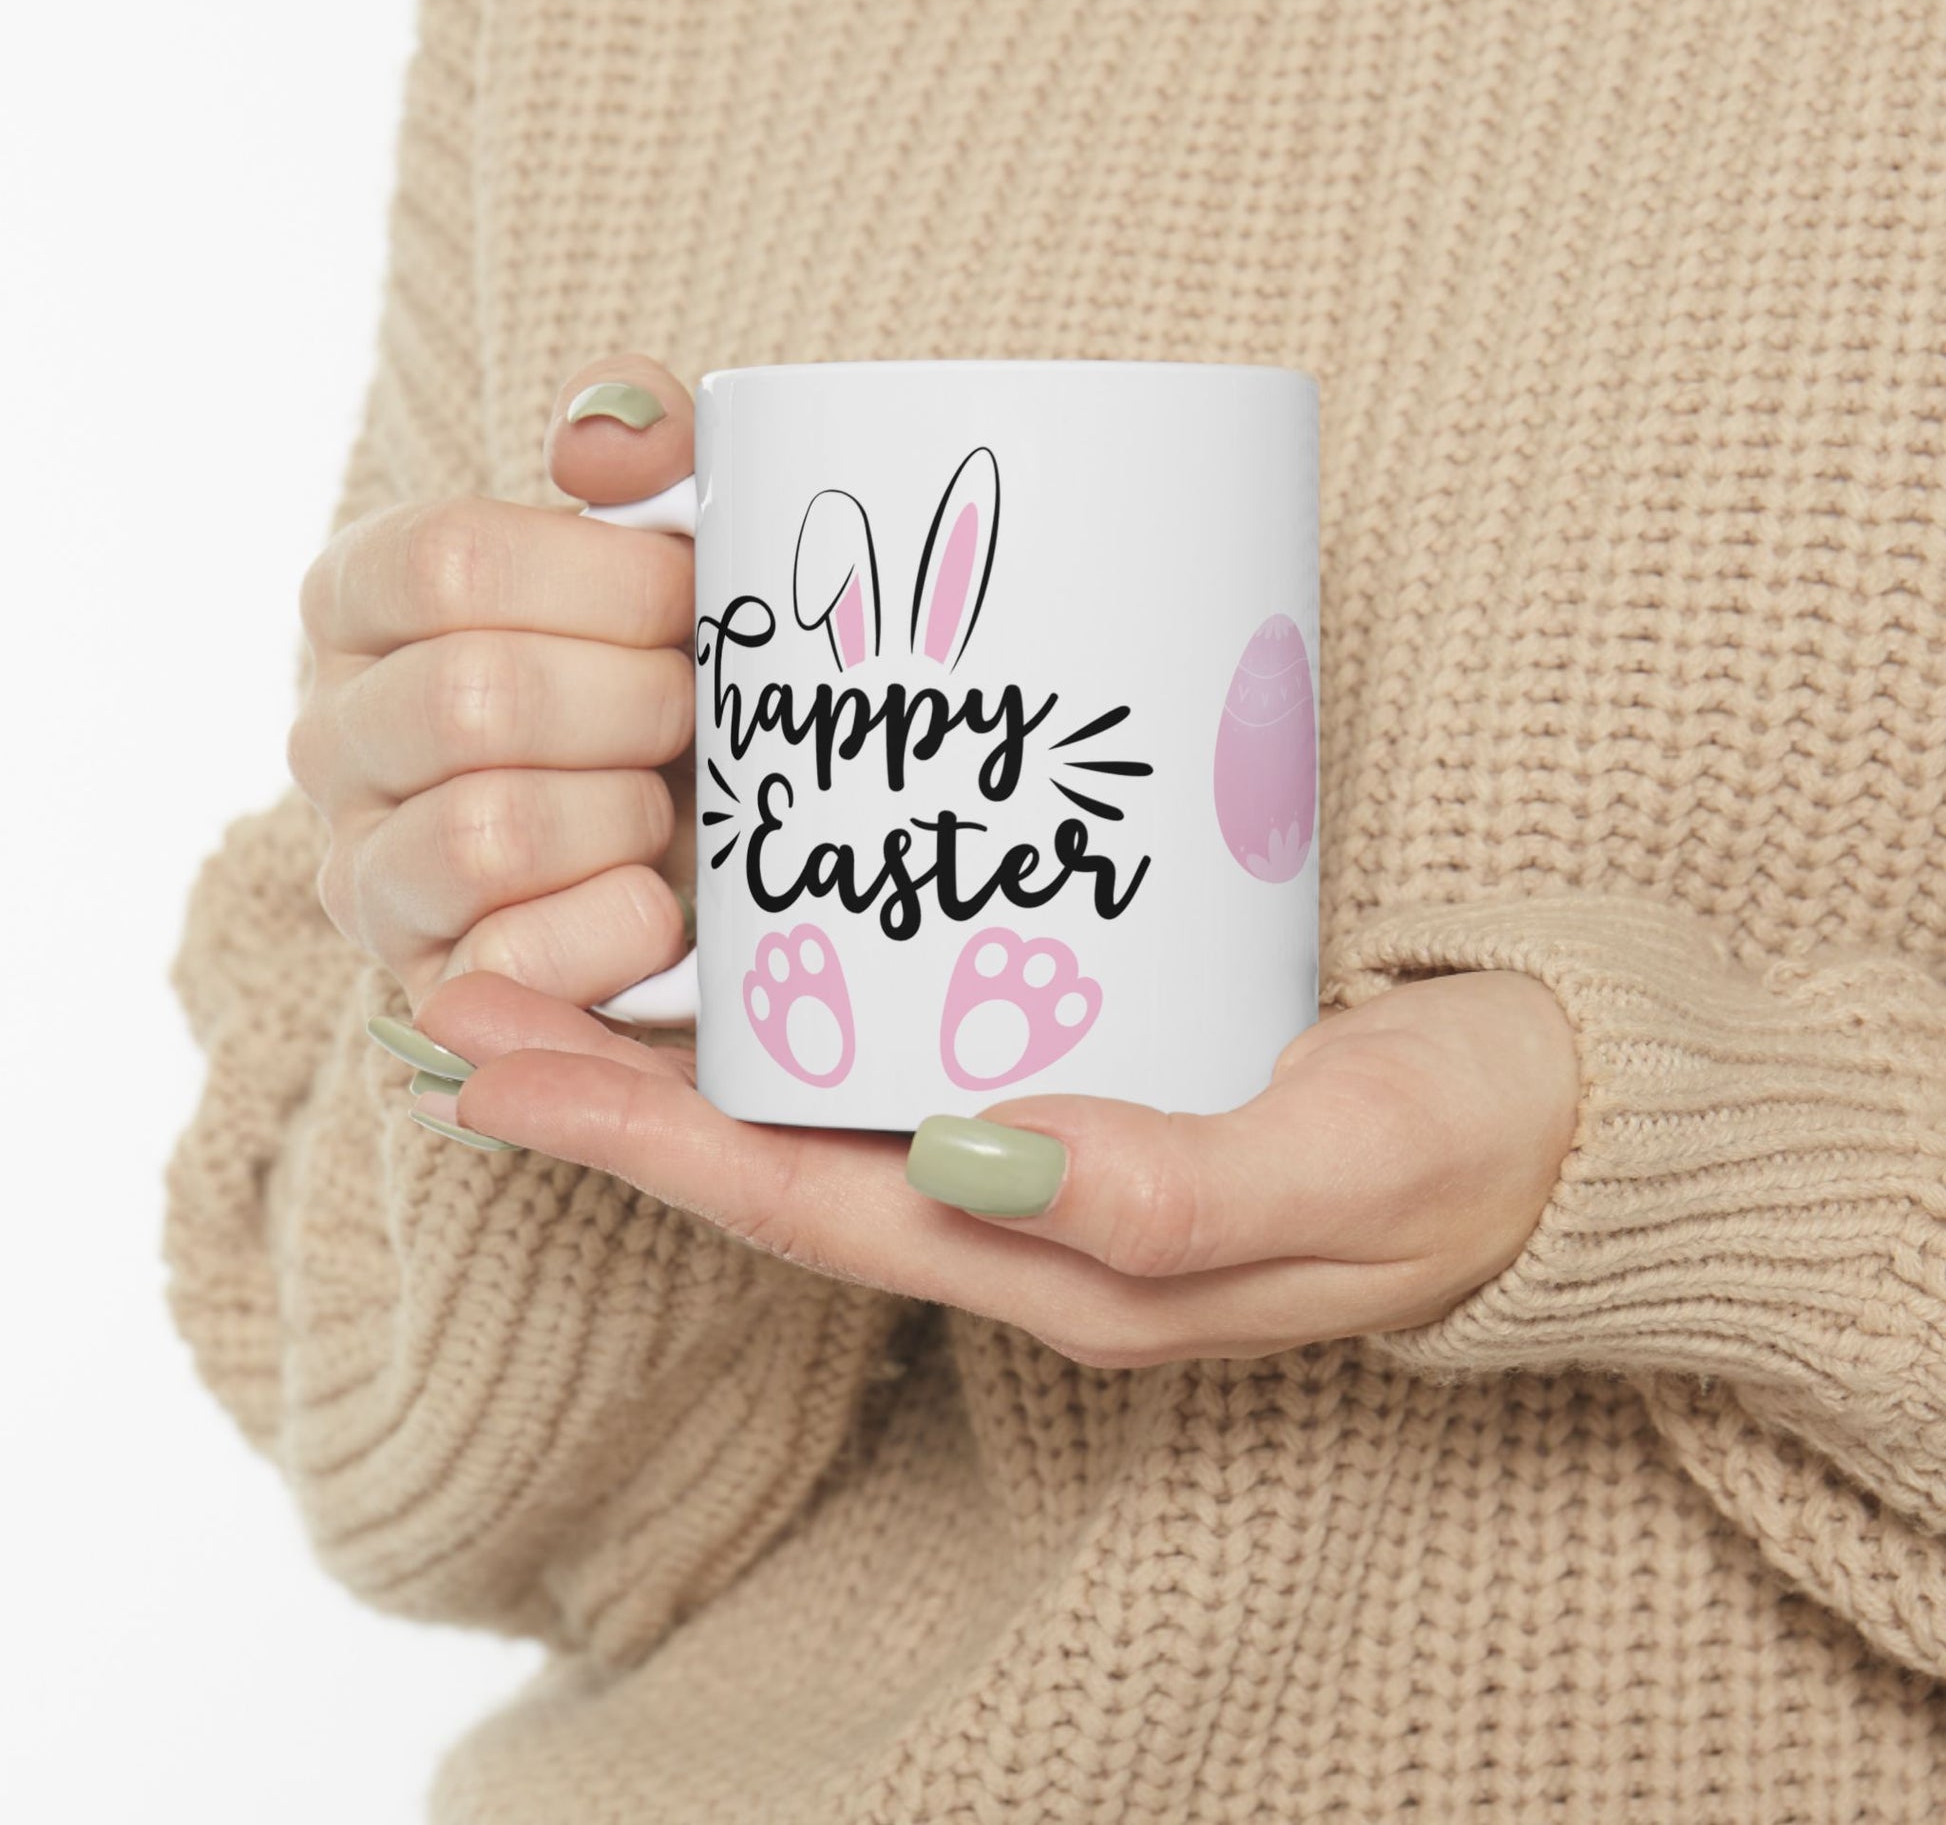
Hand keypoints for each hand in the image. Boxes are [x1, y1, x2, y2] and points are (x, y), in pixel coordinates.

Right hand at [289, 355, 698, 1010]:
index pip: (448, 561)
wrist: (698, 840)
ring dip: (626, 816)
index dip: (607, 582)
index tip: (694, 597)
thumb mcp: (667, 540)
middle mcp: (332, 734)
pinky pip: (513, 962)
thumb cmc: (669, 671)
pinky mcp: (429, 987)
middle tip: (697, 712)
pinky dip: (617, 928)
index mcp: (363, 600)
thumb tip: (598, 443)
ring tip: (668, 807)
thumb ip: (644, 445)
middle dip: (637, 705)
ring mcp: (367, 872)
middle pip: (476, 699)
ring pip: (488, 832)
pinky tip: (659, 902)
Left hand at [396, 967, 1579, 1366]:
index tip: (491, 1063)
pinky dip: (807, 999)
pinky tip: (759, 927)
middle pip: (777, 1157)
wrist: (1574, 1118)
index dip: (638, 1140)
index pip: (804, 1205)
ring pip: (827, 1103)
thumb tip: (972, 1160)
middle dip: (611, 1089)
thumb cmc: (1471, 1142)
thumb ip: (1170, 1187)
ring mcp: (1052, 1147)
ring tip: (556, 951)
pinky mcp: (1094, 1065)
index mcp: (1064, 1264)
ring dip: (684, 1042)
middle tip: (464, 990)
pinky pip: (911, 1046)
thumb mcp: (1348, 1165)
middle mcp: (1030, 1215)